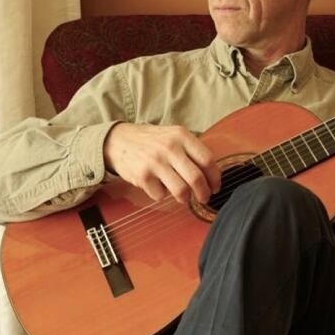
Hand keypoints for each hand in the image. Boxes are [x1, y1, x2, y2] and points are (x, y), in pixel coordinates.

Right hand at [103, 123, 220, 203]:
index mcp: (182, 136)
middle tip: (204, 198)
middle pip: (197, 178)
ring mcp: (156, 162)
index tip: (215, 186)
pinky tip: (158, 186)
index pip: (207, 160)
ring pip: (181, 191)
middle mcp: (170, 147)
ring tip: (183, 197)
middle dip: (204, 193)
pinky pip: (161, 195)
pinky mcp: (143, 176)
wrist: (119, 141)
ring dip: (185, 198)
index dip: (215, 177)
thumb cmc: (152, 141)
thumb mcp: (173, 136)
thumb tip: (212, 174)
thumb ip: (191, 150)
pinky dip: (162, 195)